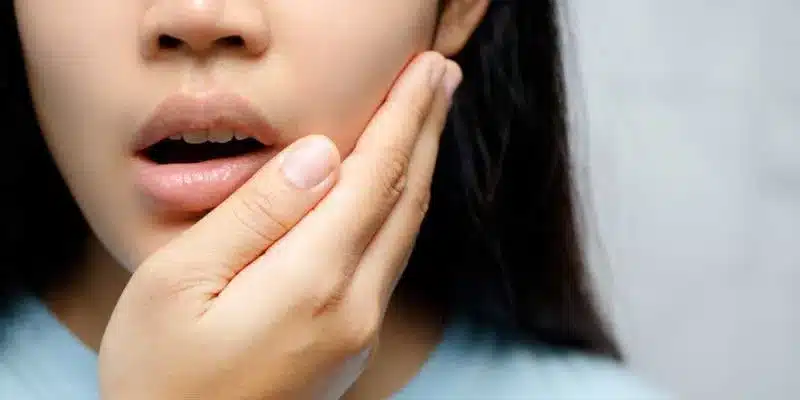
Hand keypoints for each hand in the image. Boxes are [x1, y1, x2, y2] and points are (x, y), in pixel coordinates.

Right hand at [98, 51, 461, 399]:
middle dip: (425, 130)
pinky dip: (400, 209)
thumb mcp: (180, 283)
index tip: (427, 71)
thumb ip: (256, 214)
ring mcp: (359, 331)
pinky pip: (390, 259)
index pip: (375, 177)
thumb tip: (320, 156)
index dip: (404, 116)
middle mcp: (353, 307)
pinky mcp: (352, 344)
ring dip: (419, 166)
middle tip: (442, 77)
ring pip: (405, 230)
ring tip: (427, 121)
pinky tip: (396, 189)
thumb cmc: (160, 376)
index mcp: (311, 282)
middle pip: (405, 198)